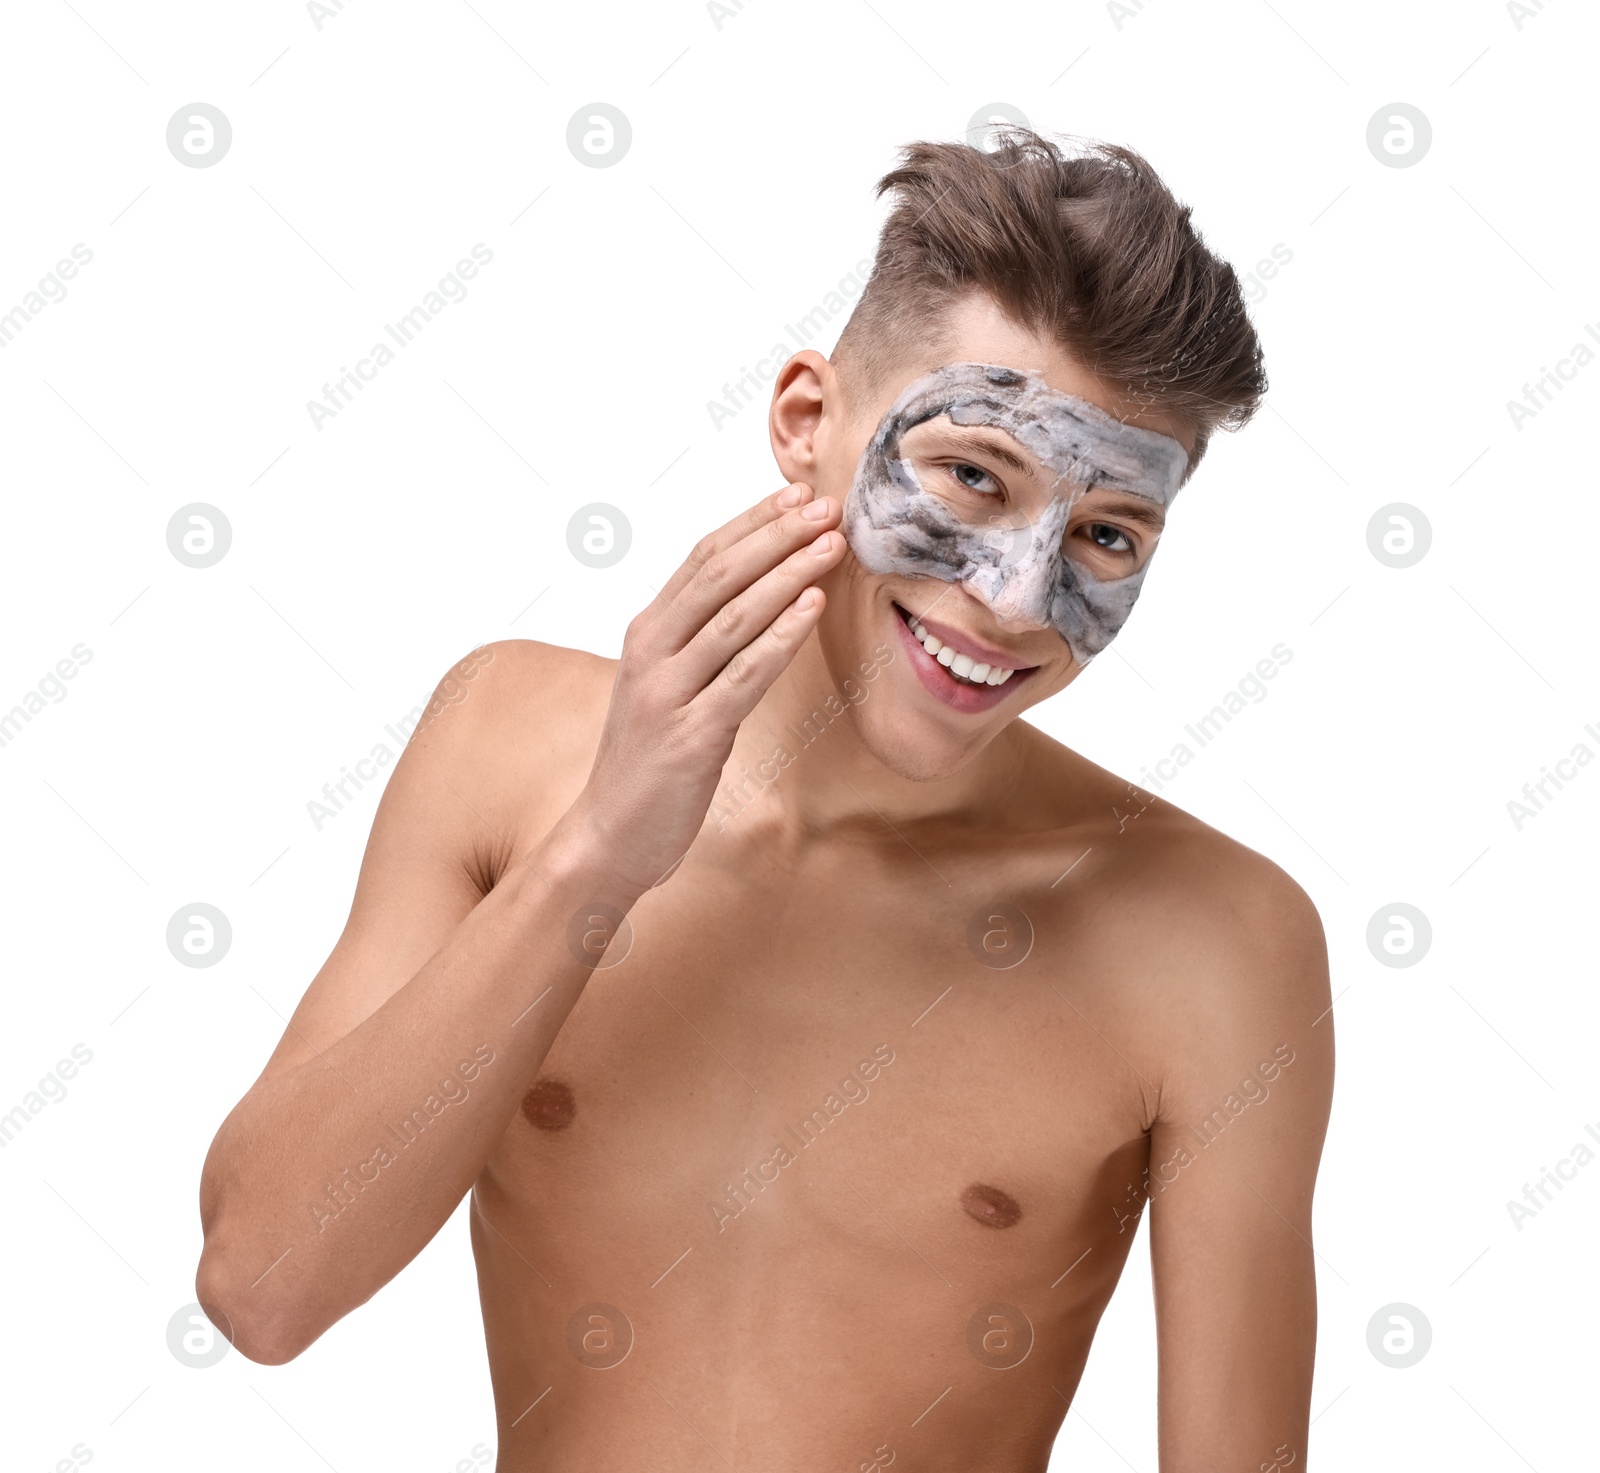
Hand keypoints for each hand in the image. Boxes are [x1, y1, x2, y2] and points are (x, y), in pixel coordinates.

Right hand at [562, 482, 845, 894]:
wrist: (609, 835)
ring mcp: (667, 692)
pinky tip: (812, 608)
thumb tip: (763, 598)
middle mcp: (651, 652)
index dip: (753, 522)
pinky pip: (742, 675)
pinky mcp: (690, 735)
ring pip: (733, 618)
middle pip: (718, 576)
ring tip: (831, 546)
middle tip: (827, 508)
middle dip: (777, 536)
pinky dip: (779, 637)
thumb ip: (703, 642)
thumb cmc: (648, 761)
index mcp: (647, 633)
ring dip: (786, 575)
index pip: (703, 558)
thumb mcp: (669, 686)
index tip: (798, 495)